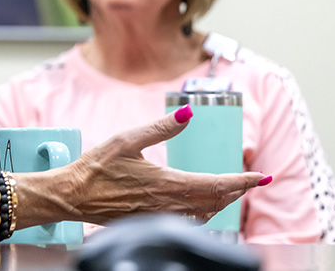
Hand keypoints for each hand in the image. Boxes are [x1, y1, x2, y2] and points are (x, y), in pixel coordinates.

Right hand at [12, 106, 267, 227]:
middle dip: (236, 190)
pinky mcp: (149, 222)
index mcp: (167, 183)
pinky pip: (185, 220)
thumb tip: (188, 112)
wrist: (72, 196)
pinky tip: (198, 204)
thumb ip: (160, 127)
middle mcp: (168, 204)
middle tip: (251, 181)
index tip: (262, 176)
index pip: (217, 184)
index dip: (243, 180)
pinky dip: (200, 211)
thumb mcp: (126, 140)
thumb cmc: (95, 167)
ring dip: (220, 202)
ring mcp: (159, 217)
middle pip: (215, 201)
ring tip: (229, 191)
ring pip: (202, 213)